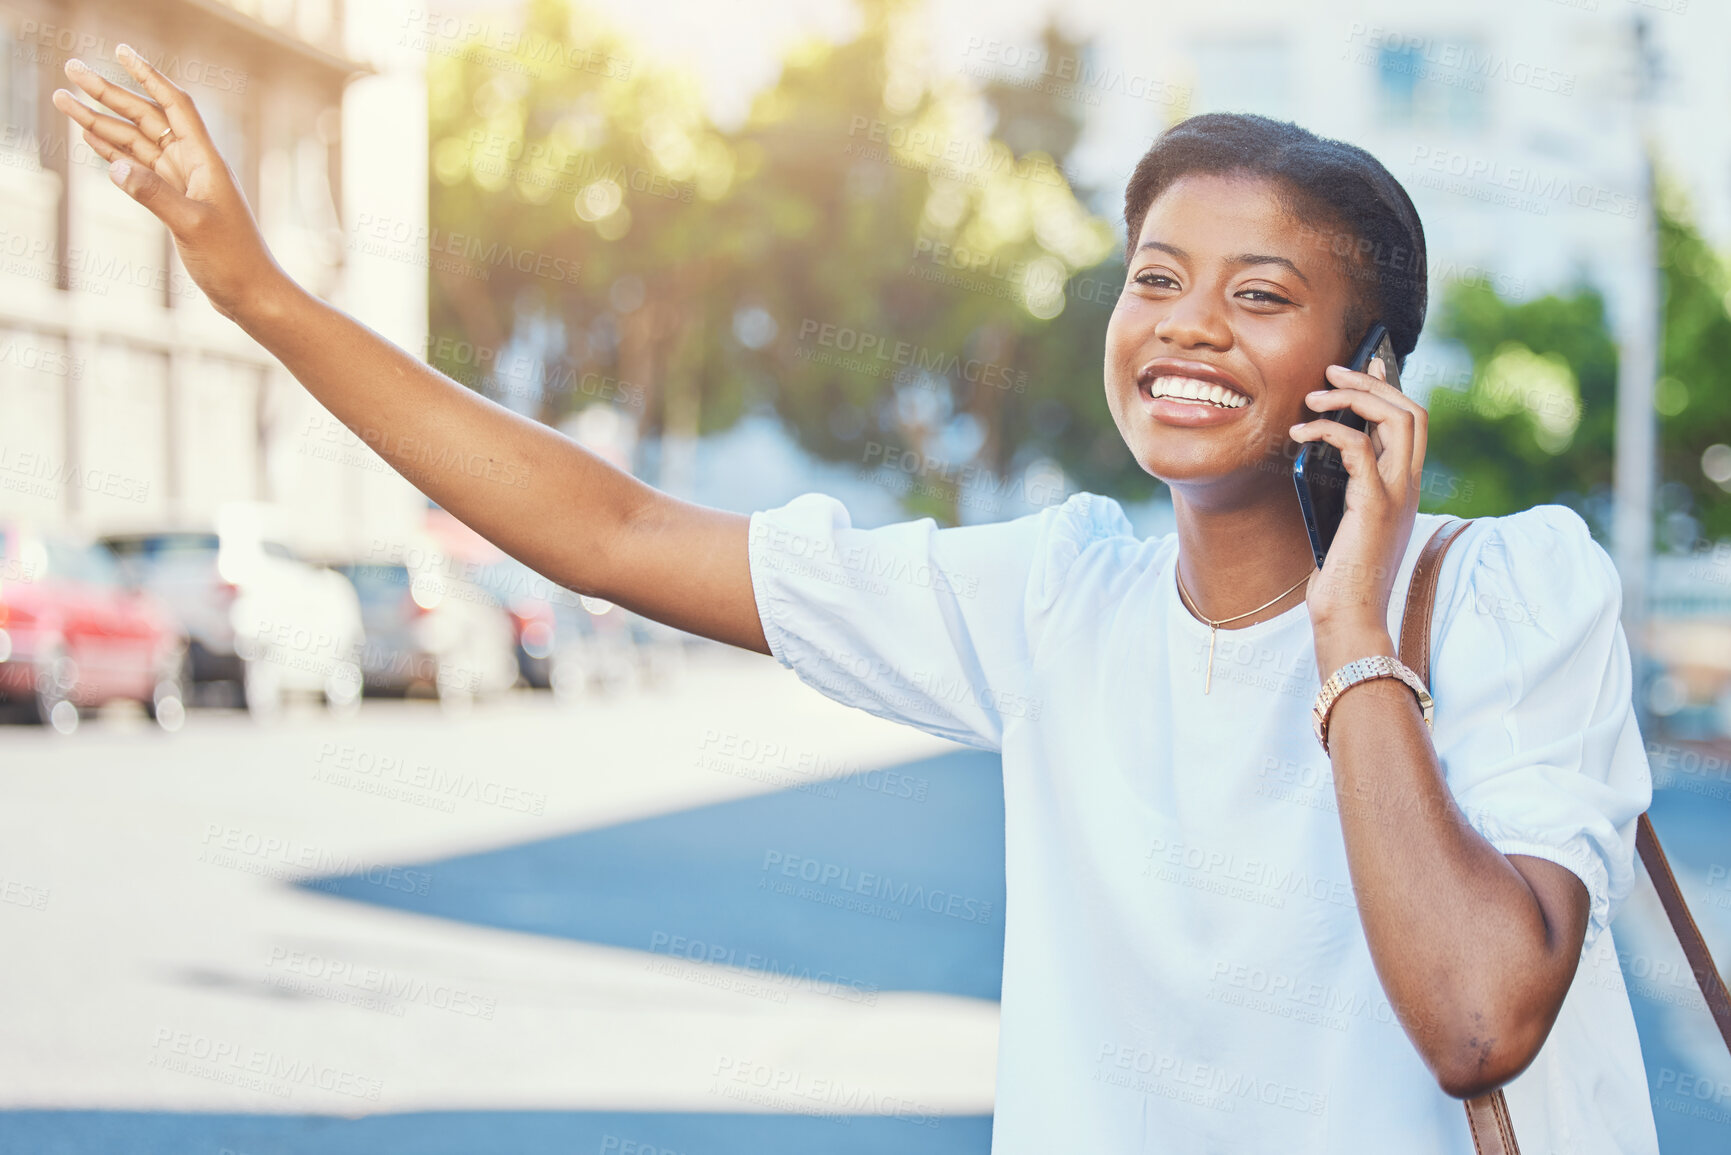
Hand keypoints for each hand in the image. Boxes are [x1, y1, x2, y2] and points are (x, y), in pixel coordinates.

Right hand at [51, 45, 288, 321]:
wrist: (250, 294)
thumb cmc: (233, 262)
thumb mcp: (192, 226)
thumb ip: (155, 195)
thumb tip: (116, 167)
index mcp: (204, 161)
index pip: (174, 105)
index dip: (148, 76)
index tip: (120, 52)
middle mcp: (193, 166)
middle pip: (146, 118)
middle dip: (109, 94)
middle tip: (71, 69)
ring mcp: (182, 184)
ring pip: (137, 143)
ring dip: (102, 121)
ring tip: (64, 100)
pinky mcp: (174, 203)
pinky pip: (139, 168)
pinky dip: (114, 151)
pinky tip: (90, 138)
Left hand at [1290, 356, 1428, 642]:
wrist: (1351, 616)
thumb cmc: (1341, 574)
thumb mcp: (1346, 520)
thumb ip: (1347, 487)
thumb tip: (1321, 449)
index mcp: (1404, 487)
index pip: (1412, 423)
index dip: (1389, 389)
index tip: (1362, 368)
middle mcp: (1409, 486)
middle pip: (1411, 411)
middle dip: (1371, 382)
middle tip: (1331, 372)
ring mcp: (1398, 495)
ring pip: (1398, 420)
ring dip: (1354, 398)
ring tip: (1313, 396)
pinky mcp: (1375, 505)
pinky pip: (1360, 448)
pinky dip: (1330, 431)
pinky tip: (1301, 433)